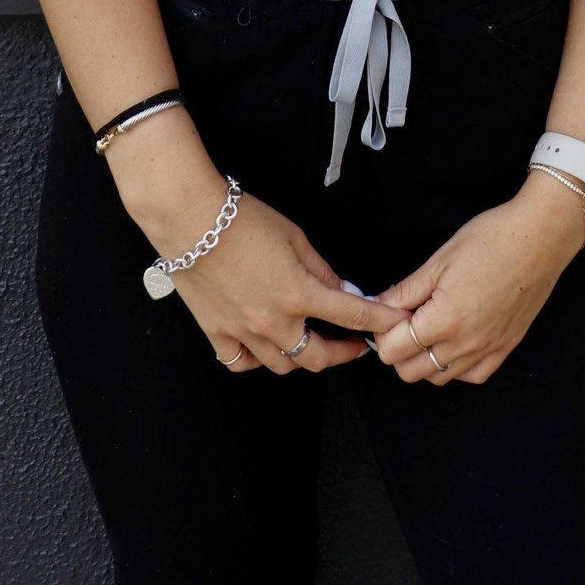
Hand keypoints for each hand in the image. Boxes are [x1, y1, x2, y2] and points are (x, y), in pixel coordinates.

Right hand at [147, 178, 411, 375]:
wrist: (191, 219)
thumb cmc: (241, 219)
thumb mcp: (294, 236)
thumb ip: (320, 269)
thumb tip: (341, 288)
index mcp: (298, 293)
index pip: (351, 316)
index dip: (378, 322)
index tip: (394, 325)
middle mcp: (273, 321)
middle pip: (317, 357)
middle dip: (342, 353)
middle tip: (354, 345)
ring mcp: (243, 332)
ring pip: (282, 365)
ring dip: (302, 357)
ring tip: (310, 342)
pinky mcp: (217, 333)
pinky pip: (242, 363)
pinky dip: (256, 360)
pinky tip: (264, 347)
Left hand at [368, 171, 584, 385]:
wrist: (540, 238)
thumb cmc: (490, 240)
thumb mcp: (439, 260)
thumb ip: (404, 291)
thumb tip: (378, 306)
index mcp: (444, 321)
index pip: (392, 351)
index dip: (382, 331)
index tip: (388, 310)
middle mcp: (465, 346)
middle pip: (410, 371)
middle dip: (398, 347)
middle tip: (405, 316)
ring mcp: (487, 352)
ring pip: (438, 378)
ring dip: (424, 358)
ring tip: (429, 324)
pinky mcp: (504, 350)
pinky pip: (470, 376)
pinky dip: (455, 365)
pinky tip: (454, 339)